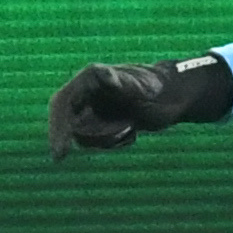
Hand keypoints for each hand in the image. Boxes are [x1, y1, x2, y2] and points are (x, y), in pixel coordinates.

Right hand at [48, 55, 232, 158]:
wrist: (175, 96)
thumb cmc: (160, 87)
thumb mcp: (142, 86)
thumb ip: (122, 82)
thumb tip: (103, 74)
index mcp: (90, 78)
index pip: (63, 104)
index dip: (57, 126)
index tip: (58, 150)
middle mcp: (86, 92)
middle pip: (63, 119)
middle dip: (63, 137)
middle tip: (59, 158)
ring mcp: (93, 107)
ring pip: (81, 133)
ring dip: (102, 140)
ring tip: (131, 130)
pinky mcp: (102, 119)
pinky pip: (96, 139)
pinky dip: (112, 142)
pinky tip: (132, 135)